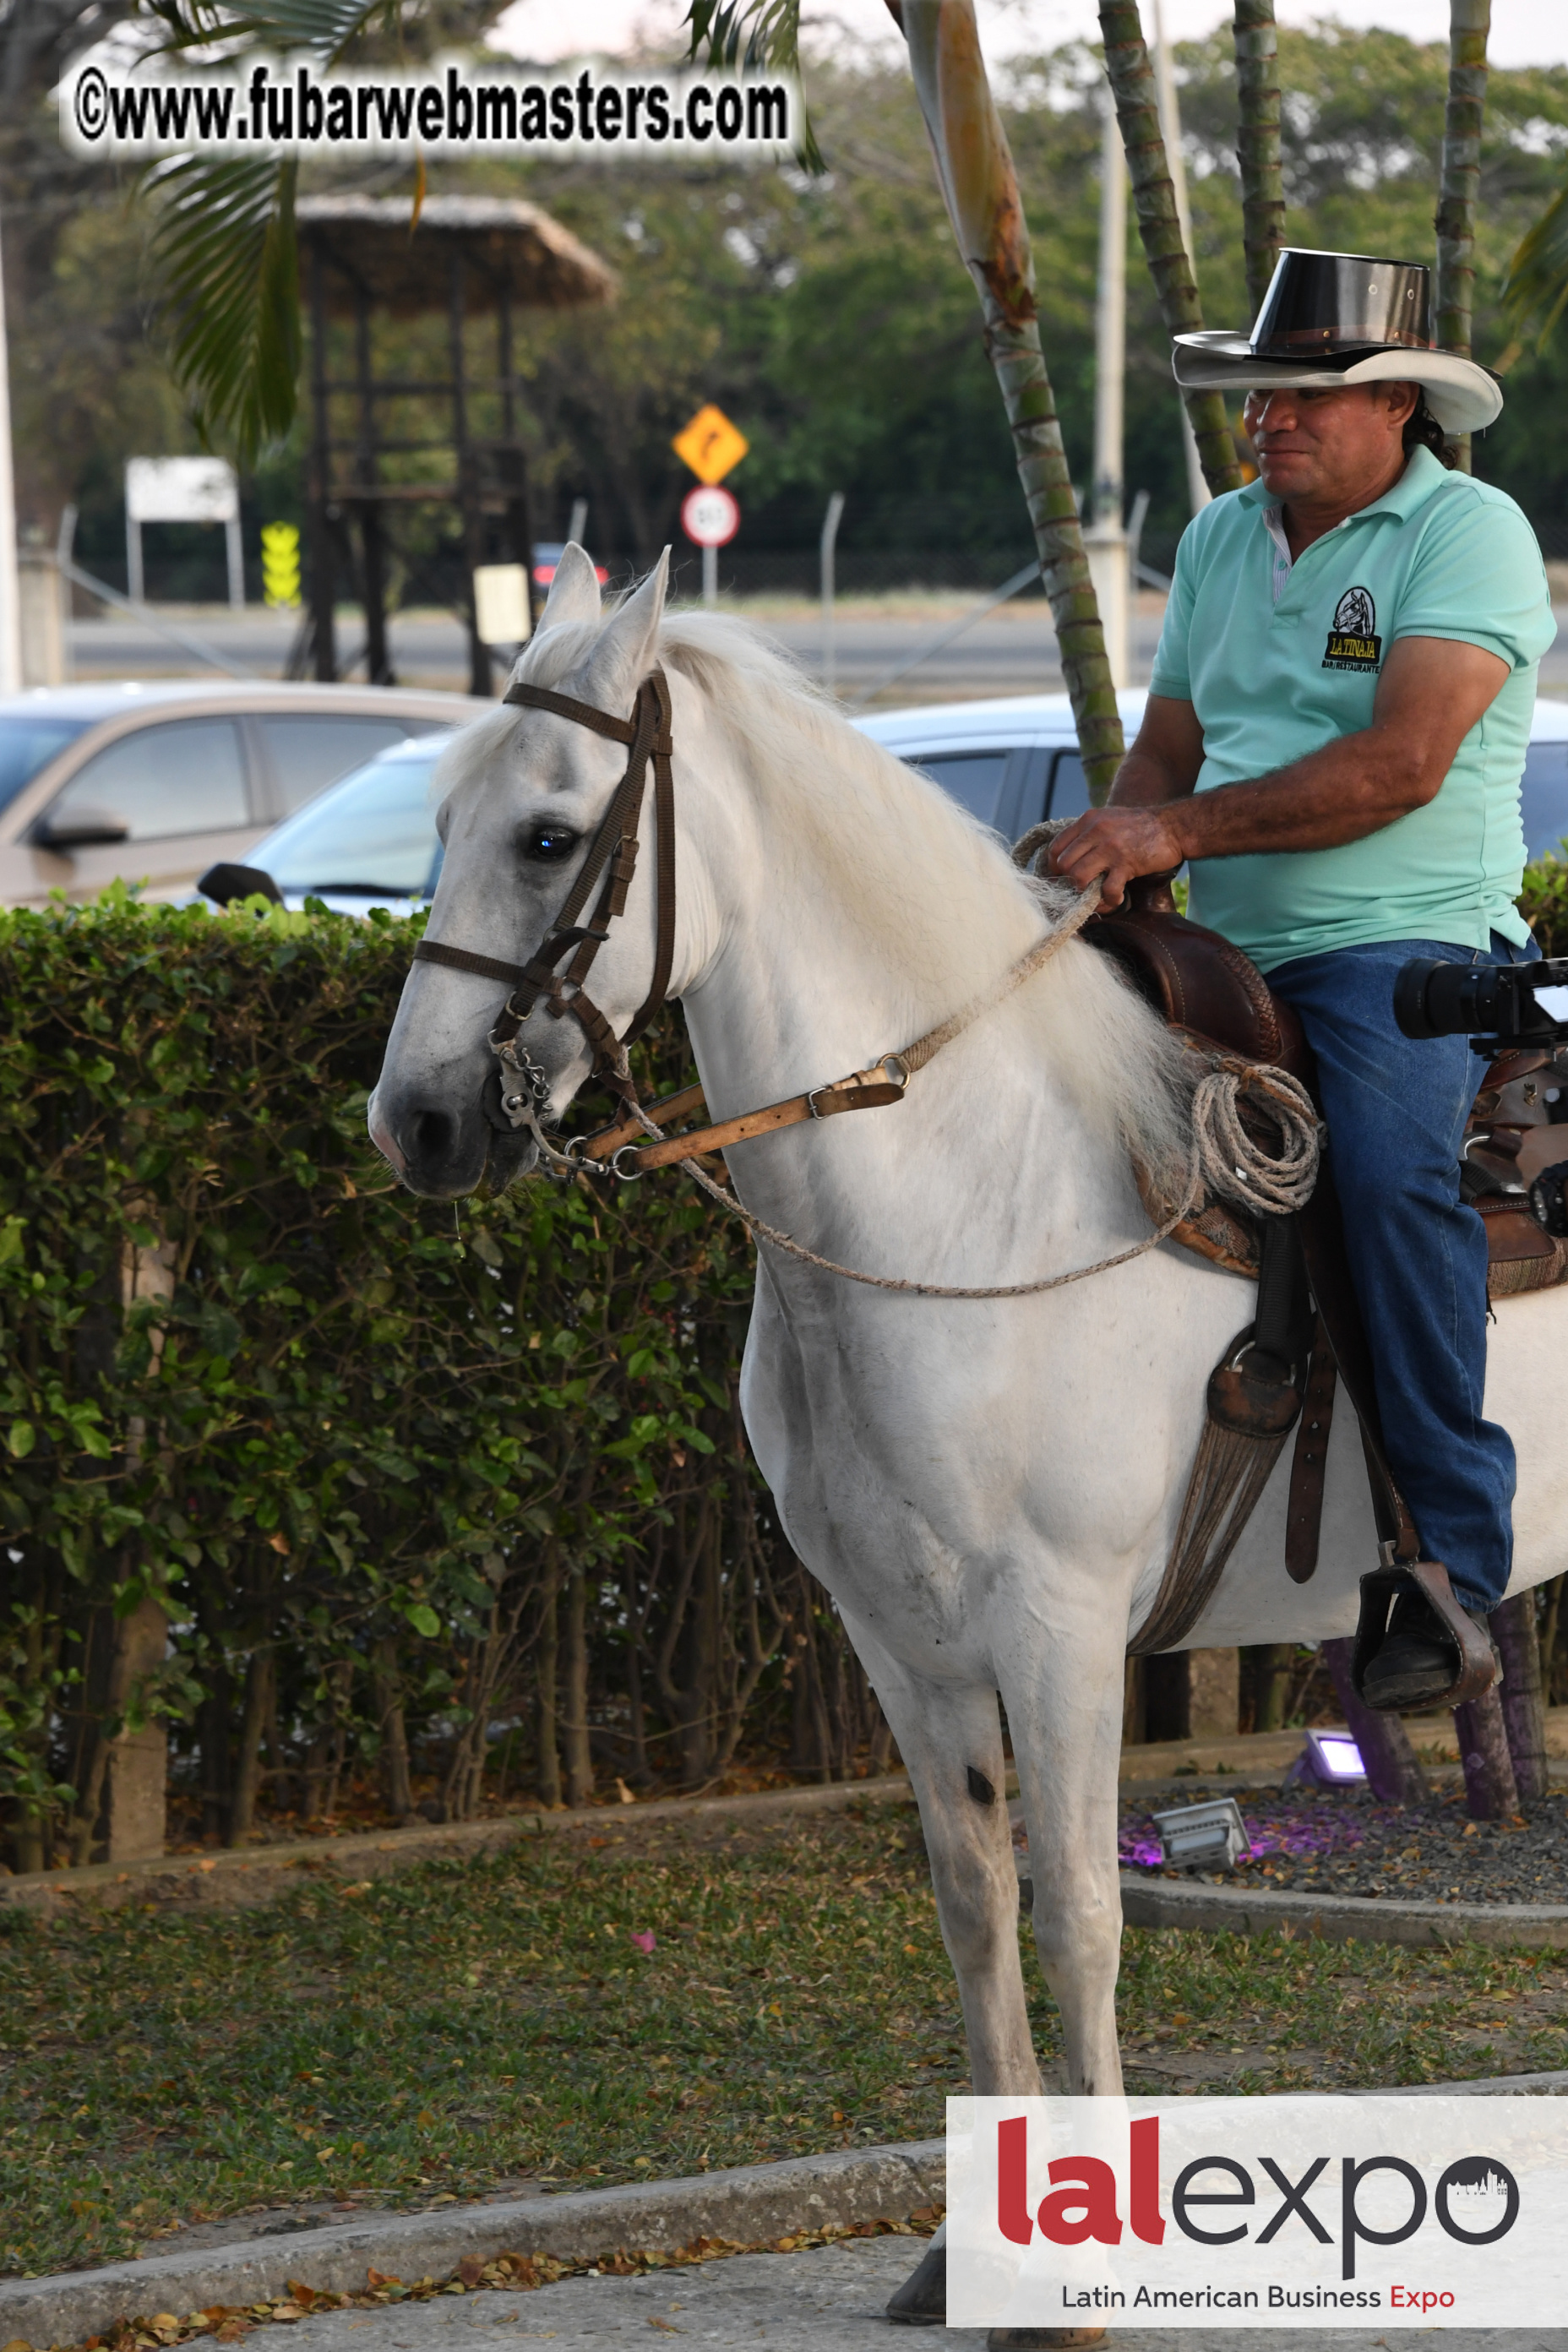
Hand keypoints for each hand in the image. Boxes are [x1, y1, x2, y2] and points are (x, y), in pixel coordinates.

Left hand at [1045, 806, 1186, 909]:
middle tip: (1079, 890)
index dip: (1053, 867)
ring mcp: (1110, 848)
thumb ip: (1089, 833)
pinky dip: (1109, 901)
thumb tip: (1069, 857)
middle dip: (1068, 882)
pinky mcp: (1126, 864)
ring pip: (1078, 877)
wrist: (1174, 827)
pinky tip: (1116, 900)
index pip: (1056, 847)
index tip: (1061, 878)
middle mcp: (1096, 831)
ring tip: (1095, 895)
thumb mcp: (1109, 818)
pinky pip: (1107, 890)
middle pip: (1063, 864)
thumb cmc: (1141, 826)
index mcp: (1088, 820)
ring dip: (1084, 892)